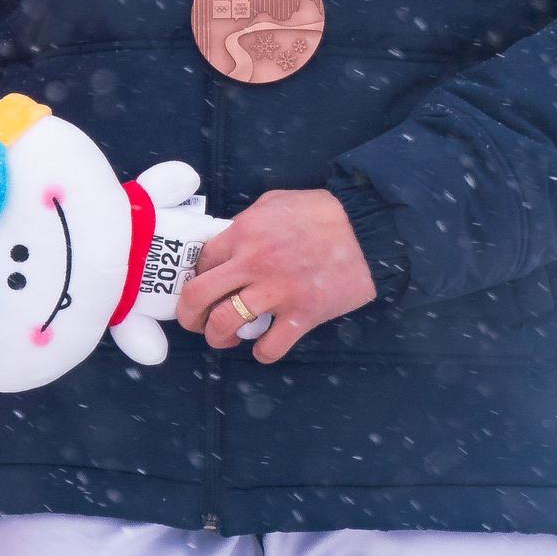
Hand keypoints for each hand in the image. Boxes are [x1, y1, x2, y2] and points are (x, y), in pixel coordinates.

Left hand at [176, 188, 374, 364]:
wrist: (368, 230)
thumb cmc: (323, 212)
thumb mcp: (274, 202)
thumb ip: (247, 220)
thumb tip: (231, 238)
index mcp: (243, 233)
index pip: (200, 262)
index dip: (195, 277)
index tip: (200, 287)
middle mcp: (253, 264)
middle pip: (199, 296)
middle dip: (189, 315)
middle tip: (194, 323)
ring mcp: (277, 291)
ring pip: (226, 324)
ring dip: (218, 337)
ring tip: (223, 338)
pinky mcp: (303, 314)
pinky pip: (271, 346)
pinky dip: (262, 353)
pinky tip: (263, 348)